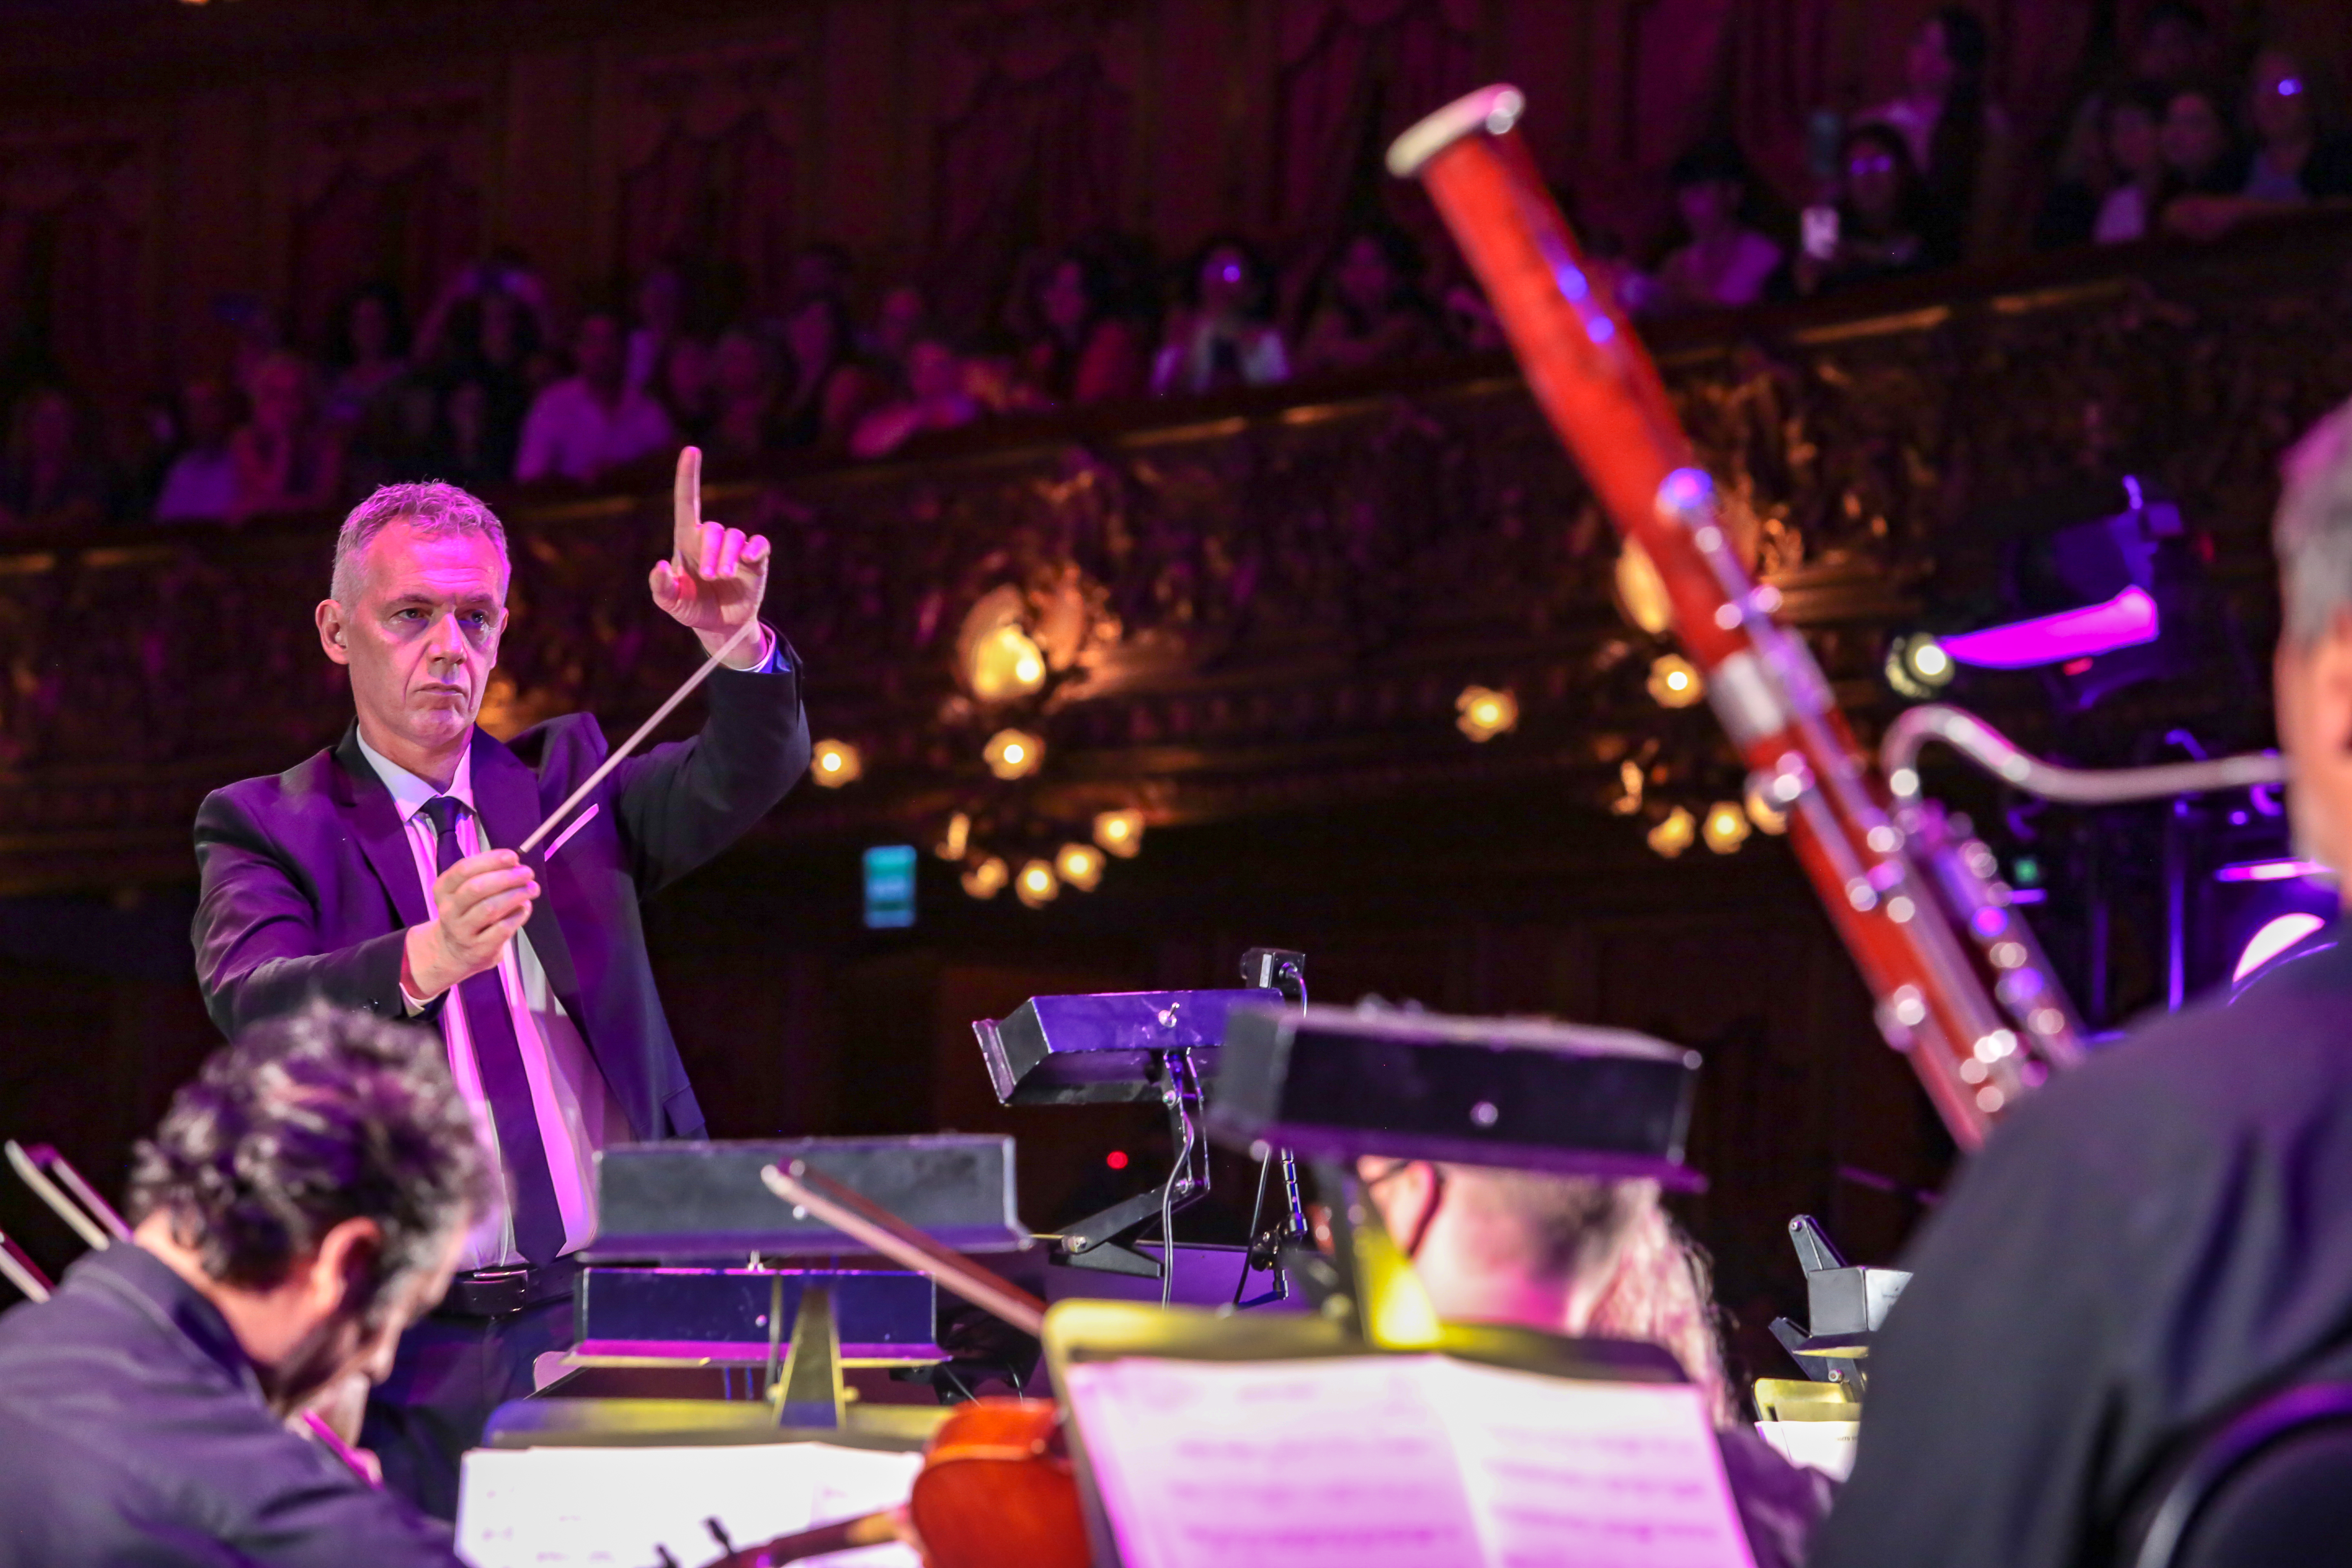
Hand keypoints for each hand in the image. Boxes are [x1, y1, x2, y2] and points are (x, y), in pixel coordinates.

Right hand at [404, 849, 536, 999]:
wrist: (455, 952)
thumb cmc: (468, 913)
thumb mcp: (467, 892)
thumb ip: (487, 876)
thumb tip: (515, 865)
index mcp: (444, 889)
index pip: (464, 869)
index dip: (491, 860)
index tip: (513, 856)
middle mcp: (449, 910)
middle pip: (476, 888)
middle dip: (506, 877)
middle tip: (527, 873)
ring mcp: (462, 931)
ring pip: (490, 908)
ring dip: (516, 895)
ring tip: (532, 889)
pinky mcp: (479, 948)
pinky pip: (502, 928)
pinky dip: (518, 915)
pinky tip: (525, 908)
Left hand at [650, 445, 771, 667]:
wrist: (720, 626)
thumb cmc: (691, 608)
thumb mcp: (670, 602)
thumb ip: (660, 587)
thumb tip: (660, 565)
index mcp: (686, 541)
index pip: (688, 501)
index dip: (688, 476)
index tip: (691, 450)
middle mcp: (711, 540)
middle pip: (714, 528)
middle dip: (711, 551)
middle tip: (708, 576)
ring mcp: (735, 549)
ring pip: (735, 538)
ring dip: (728, 557)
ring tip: (723, 578)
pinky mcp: (756, 561)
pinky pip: (759, 545)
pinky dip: (755, 550)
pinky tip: (749, 560)